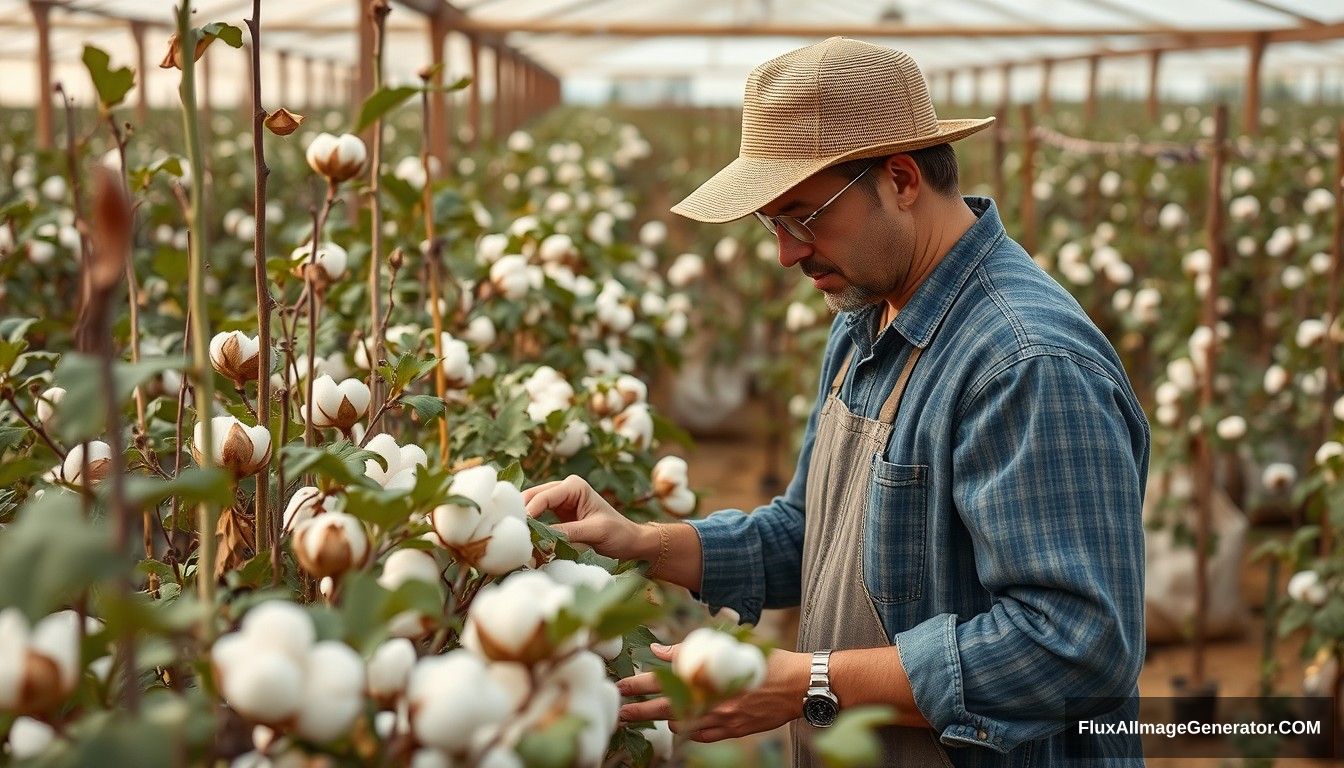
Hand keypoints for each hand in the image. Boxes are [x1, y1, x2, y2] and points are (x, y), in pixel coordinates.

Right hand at [522, 474, 651, 562]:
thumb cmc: (618, 533)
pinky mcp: (557, 515)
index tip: (519, 530)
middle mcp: (564, 489)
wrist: (630, 541)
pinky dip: (531, 528)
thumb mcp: (595, 531)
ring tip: (515, 538)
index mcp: (574, 486)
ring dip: (524, 521)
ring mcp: (559, 501)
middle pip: (532, 498)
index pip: (544, 497)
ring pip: (532, 507)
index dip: (529, 512)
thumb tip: (540, 538)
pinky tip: (524, 539)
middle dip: (521, 514)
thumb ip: (568, 532)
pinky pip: (538, 519)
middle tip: (511, 533)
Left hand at [617, 643, 808, 741]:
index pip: (662, 679)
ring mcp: (720, 719)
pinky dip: (689, 728)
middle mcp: (710, 699)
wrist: (798, 685)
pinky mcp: (731, 731)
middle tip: (621, 712)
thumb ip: (690, 649)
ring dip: (667, 717)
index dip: (638, 683)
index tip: (621, 686)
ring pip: (681, 723)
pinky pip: (699, 735)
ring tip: (655, 712)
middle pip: (664, 706)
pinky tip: (684, 722)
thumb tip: (659, 650)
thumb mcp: (728, 646)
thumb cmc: (765, 660)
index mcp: (707, 675)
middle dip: (639, 710)